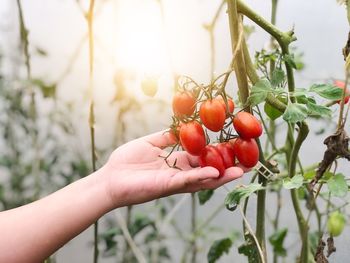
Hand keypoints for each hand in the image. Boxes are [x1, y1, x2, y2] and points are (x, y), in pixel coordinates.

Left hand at [102, 130, 243, 207]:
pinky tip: (214, 172)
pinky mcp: (166, 186)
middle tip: (248, 162)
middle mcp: (180, 174)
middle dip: (228, 168)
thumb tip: (182, 126)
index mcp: (177, 163)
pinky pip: (186, 181)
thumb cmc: (127, 162)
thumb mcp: (151, 143)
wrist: (110, 178)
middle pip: (208, 171)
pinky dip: (201, 177)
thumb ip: (167, 136)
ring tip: (241, 171)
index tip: (235, 145)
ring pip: (202, 179)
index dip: (219, 153)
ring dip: (222, 176)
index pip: (203, 158)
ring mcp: (175, 181)